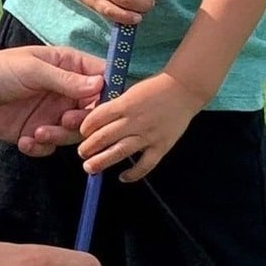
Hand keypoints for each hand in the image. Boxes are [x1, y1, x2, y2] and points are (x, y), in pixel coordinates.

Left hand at [0, 44, 104, 155]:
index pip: (101, 80)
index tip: (102, 107)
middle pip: (91, 113)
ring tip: (37, 132)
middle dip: (82, 121)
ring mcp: (48, 113)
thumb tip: (101, 86)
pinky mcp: (32, 133)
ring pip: (71, 134)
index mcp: (66, 67)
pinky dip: (40, 148)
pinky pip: (49, 148)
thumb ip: (66, 80)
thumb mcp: (31, 71)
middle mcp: (61, 91)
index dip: (107, 96)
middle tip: (65, 120)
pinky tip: (23, 141)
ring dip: (58, 137)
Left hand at [77, 72, 200, 180]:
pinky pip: (146, 164)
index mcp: (124, 104)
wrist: (184, 88)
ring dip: (102, 161)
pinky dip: (134, 174)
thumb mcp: (129, 91)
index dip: (85, 128)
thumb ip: (113, 106)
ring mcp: (148, 135)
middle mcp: (134, 120)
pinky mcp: (162, 146)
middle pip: (104, 137)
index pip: (97, 118)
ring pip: (120, 151)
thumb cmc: (154, 88)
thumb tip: (92, 119)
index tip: (81, 133)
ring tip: (89, 168)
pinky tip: (123, 177)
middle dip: (88, 147)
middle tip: (81, 153)